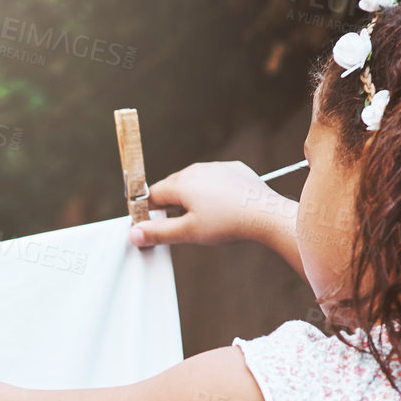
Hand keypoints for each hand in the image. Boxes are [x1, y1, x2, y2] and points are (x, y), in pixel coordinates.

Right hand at [127, 161, 294, 248]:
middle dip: (171, 206)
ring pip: (194, 183)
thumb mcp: (188, 233)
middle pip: (172, 187)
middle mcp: (197, 169)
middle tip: (182, 227)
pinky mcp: (234, 170)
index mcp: (181, 182)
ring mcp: (217, 167)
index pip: (153, 195)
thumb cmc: (228, 223)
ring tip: (205, 219)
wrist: (266, 214)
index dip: (150, 212)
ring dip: (192, 198)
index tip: (154, 226)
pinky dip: (212, 192)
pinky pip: (214, 180)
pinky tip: (222, 208)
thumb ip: (158, 232)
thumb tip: (134, 233)